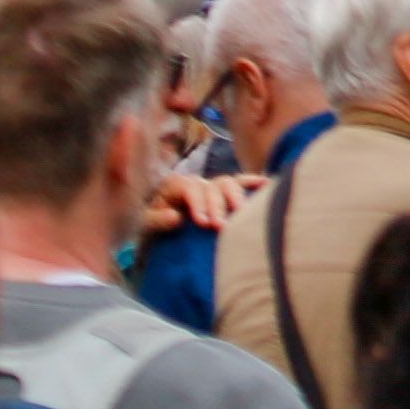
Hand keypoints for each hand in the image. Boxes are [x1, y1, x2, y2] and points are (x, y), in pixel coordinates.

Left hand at [140, 172, 257, 236]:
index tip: (203, 223)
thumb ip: (157, 220)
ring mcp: (211, 186)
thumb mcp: (144, 224)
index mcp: (175, 185)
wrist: (156, 227)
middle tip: (221, 225)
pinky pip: (240, 183)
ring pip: (228, 184)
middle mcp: (196, 182)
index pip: (191, 188)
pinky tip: (265, 184)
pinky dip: (252, 182)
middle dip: (218, 205)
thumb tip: (176, 217)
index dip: (198, 204)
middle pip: (212, 186)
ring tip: (242, 213)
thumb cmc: (151, 225)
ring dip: (236, 197)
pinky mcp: (222, 193)